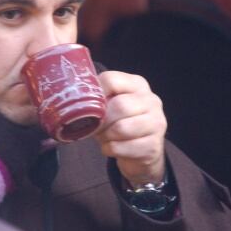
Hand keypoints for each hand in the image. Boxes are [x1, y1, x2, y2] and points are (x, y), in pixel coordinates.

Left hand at [95, 71, 166, 187]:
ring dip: (106, 136)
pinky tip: (111, 147)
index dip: (95, 93)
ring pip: (122, 128)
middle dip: (101, 119)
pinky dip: (110, 149)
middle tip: (93, 126)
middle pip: (119, 105)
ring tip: (103, 136)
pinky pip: (122, 147)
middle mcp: (151, 101)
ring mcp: (156, 123)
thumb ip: (99, 97)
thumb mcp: (111, 104)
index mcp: (138, 84)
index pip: (112, 80)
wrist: (142, 150)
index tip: (86, 105)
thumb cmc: (120, 122)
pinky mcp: (153, 146)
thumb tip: (73, 99)